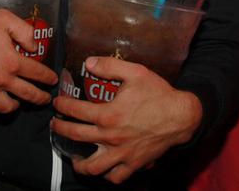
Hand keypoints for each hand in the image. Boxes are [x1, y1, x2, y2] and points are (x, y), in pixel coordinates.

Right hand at [0, 10, 57, 113]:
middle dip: (40, 98)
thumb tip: (34, 47)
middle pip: (28, 95)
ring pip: (7, 108)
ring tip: (19, 101)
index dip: (48, 78)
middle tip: (45, 98)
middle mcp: (1, 79)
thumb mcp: (3, 18)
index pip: (37, 74)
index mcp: (11, 61)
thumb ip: (24, 32)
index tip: (53, 80)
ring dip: (16, 105)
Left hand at [51, 56, 201, 183]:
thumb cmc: (159, 93)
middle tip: (55, 124)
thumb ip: (110, 66)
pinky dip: (107, 175)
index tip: (57, 103)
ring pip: (93, 167)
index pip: (75, 111)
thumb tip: (88, 62)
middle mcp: (111, 137)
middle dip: (60, 130)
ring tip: (73, 156)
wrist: (182, 116)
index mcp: (108, 115)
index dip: (62, 106)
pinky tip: (103, 168)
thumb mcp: (135, 72)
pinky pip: (116, 177)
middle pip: (76, 137)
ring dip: (79, 162)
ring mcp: (123, 154)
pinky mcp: (135, 164)